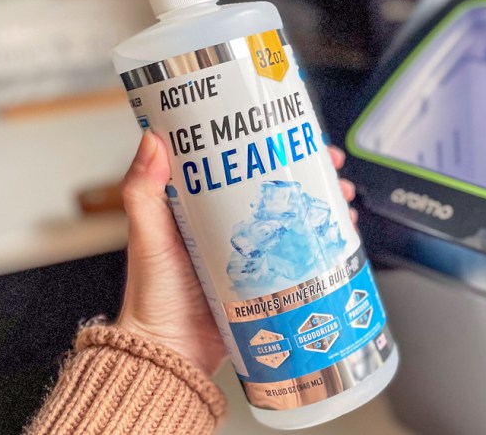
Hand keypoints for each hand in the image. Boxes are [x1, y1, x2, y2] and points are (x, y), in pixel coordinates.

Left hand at [116, 131, 355, 374]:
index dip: (267, 145)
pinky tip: (339, 235)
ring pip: (296, 219)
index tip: (289, 131)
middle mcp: (231, 227)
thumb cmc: (153, 296)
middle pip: (278, 189)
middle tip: (330, 163)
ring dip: (323, 204)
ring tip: (342, 196)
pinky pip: (302, 255)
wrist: (173, 354)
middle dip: (310, 172)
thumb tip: (153, 140)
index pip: (240, 165)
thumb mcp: (147, 237)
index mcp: (200, 208)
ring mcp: (255, 253)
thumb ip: (143, 192)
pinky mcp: (270, 280)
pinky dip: (323, 243)